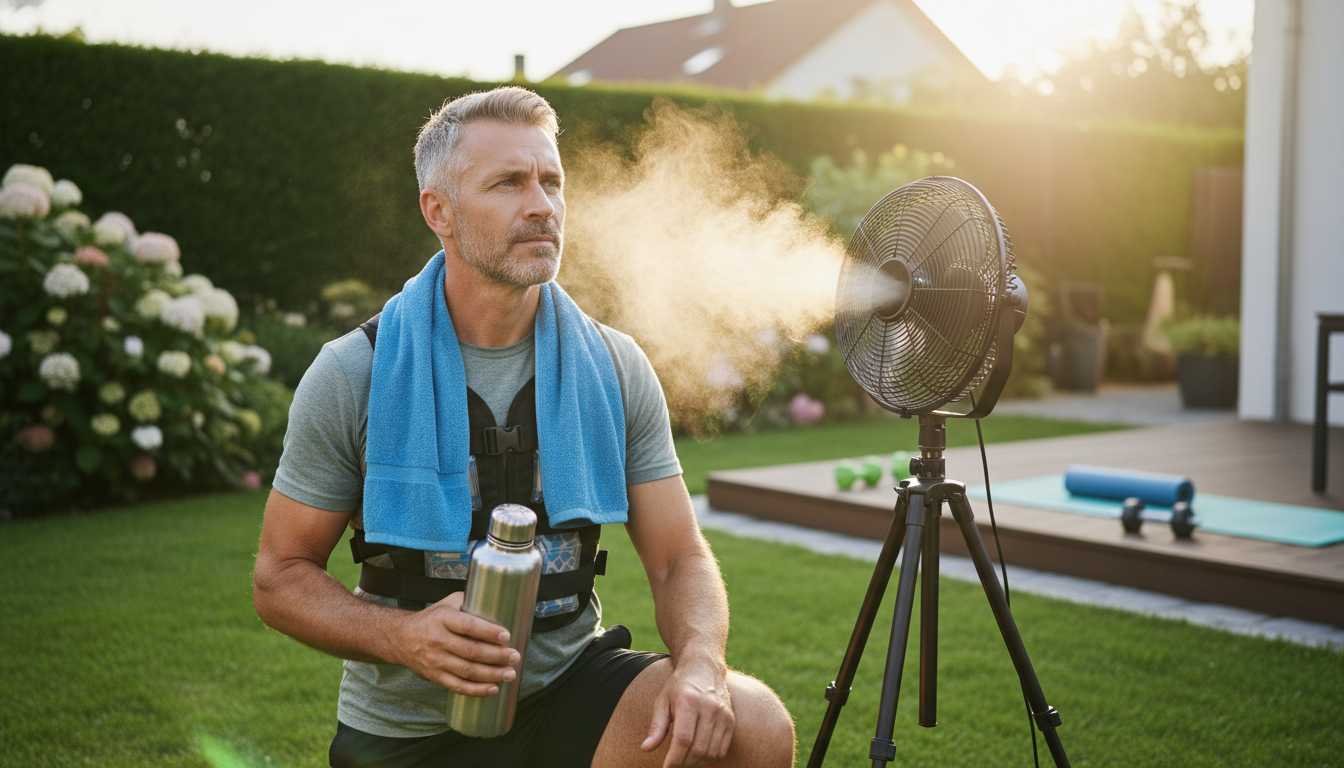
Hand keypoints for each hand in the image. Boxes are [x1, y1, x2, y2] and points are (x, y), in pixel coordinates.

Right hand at [390, 591, 520, 695]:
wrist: (400, 638)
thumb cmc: (431, 619)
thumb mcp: (446, 604)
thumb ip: (469, 602)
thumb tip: (498, 602)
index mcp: (442, 619)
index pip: (468, 626)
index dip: (488, 632)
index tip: (506, 636)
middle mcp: (438, 640)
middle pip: (471, 651)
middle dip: (496, 656)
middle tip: (515, 657)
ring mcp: (436, 660)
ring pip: (467, 671)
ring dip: (491, 674)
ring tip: (510, 674)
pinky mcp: (435, 676)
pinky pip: (457, 686)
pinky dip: (476, 690)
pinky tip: (492, 688)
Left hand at [641, 657, 733, 766]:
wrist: (704, 667)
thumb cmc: (679, 686)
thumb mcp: (662, 701)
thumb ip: (656, 726)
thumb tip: (646, 748)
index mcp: (688, 702)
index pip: (683, 739)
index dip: (674, 759)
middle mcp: (709, 707)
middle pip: (698, 749)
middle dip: (684, 763)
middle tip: (674, 764)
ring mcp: (723, 714)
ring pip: (711, 752)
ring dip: (697, 762)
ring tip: (685, 759)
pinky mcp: (731, 720)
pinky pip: (721, 749)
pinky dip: (710, 757)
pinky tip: (698, 753)